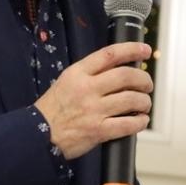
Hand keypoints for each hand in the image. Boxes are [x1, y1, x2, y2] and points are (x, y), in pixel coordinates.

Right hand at [33, 42, 153, 158]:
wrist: (38, 135)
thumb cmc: (54, 109)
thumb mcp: (67, 82)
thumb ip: (90, 74)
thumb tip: (120, 70)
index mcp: (78, 73)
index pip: (110, 54)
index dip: (131, 49)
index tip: (145, 50)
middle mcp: (87, 89)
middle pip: (126, 76)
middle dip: (144, 80)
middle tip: (147, 85)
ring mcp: (94, 110)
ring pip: (132, 99)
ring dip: (144, 101)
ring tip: (144, 104)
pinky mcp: (99, 130)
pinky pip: (129, 124)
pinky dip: (140, 122)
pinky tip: (141, 120)